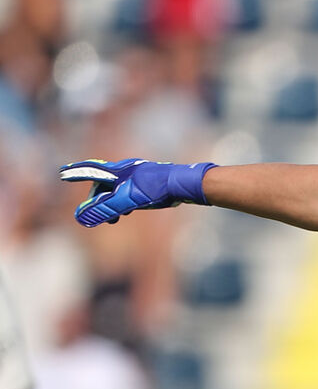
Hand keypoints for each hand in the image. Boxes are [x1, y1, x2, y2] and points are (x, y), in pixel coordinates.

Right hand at [60, 158, 216, 226]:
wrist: (184, 184)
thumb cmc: (155, 189)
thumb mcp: (127, 200)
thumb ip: (104, 209)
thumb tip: (81, 218)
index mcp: (117, 172)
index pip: (91, 171)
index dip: (77, 173)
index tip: (63, 172)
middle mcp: (126, 170)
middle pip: (104, 184)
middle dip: (98, 200)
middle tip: (99, 215)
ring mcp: (139, 176)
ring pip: (118, 189)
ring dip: (112, 204)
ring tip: (115, 218)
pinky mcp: (150, 182)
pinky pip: (131, 191)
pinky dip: (125, 202)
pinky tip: (132, 210)